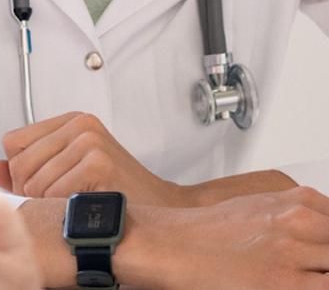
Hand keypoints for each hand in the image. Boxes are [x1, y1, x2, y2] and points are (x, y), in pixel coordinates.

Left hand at [0, 111, 184, 205]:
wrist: (161, 207)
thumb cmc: (117, 190)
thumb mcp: (68, 168)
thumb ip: (30, 166)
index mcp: (71, 121)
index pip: (12, 142)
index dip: (18, 170)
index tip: (37, 184)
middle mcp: (79, 125)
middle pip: (19, 164)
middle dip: (29, 191)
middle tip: (54, 201)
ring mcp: (89, 141)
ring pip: (34, 182)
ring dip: (46, 203)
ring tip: (70, 204)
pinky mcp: (97, 163)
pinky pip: (53, 193)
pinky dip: (62, 208)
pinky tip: (81, 206)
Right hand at [139, 187, 328, 289]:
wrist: (170, 244)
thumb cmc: (207, 230)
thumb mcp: (259, 208)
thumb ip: (297, 217)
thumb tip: (319, 233)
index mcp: (296, 201)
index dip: (328, 240)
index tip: (321, 252)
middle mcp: (299, 222)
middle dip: (325, 258)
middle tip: (311, 266)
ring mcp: (293, 253)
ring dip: (322, 271)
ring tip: (303, 275)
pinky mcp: (285, 284)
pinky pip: (326, 287)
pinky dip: (318, 284)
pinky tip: (300, 283)